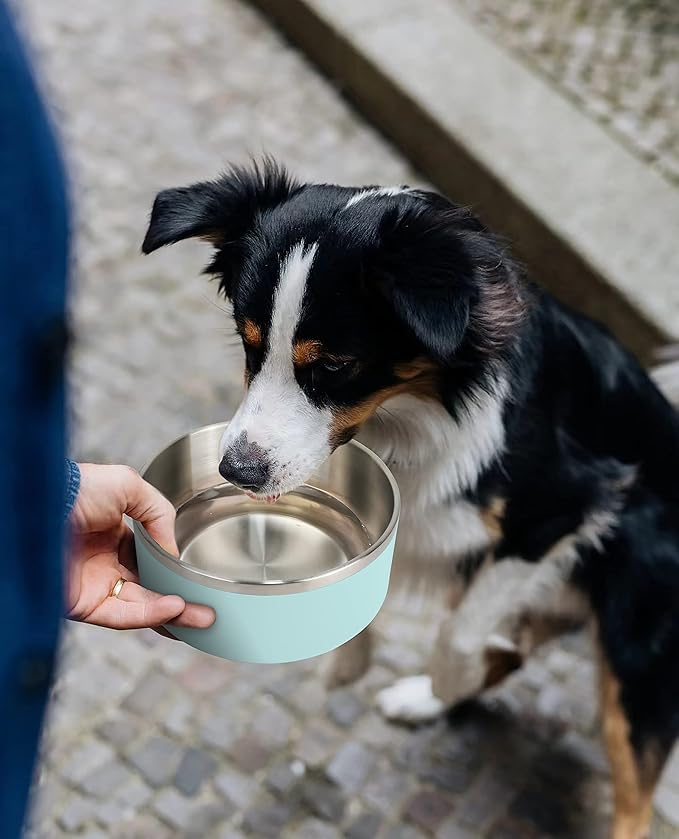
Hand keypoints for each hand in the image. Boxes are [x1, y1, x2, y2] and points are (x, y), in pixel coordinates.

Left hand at [66, 463, 214, 631]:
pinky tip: (174, 608)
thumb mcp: (129, 485)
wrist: (40, 504)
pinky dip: (150, 614)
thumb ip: (159, 513)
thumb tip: (173, 549)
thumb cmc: (76, 488)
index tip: (198, 578)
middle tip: (209, 609)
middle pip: (150, 588)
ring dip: (174, 613)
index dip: (174, 571)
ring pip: (142, 606)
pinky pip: (122, 615)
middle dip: (182, 601)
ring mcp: (94, 585)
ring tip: (203, 616)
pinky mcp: (83, 604)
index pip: (150, 559)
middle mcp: (103, 563)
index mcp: (112, 535)